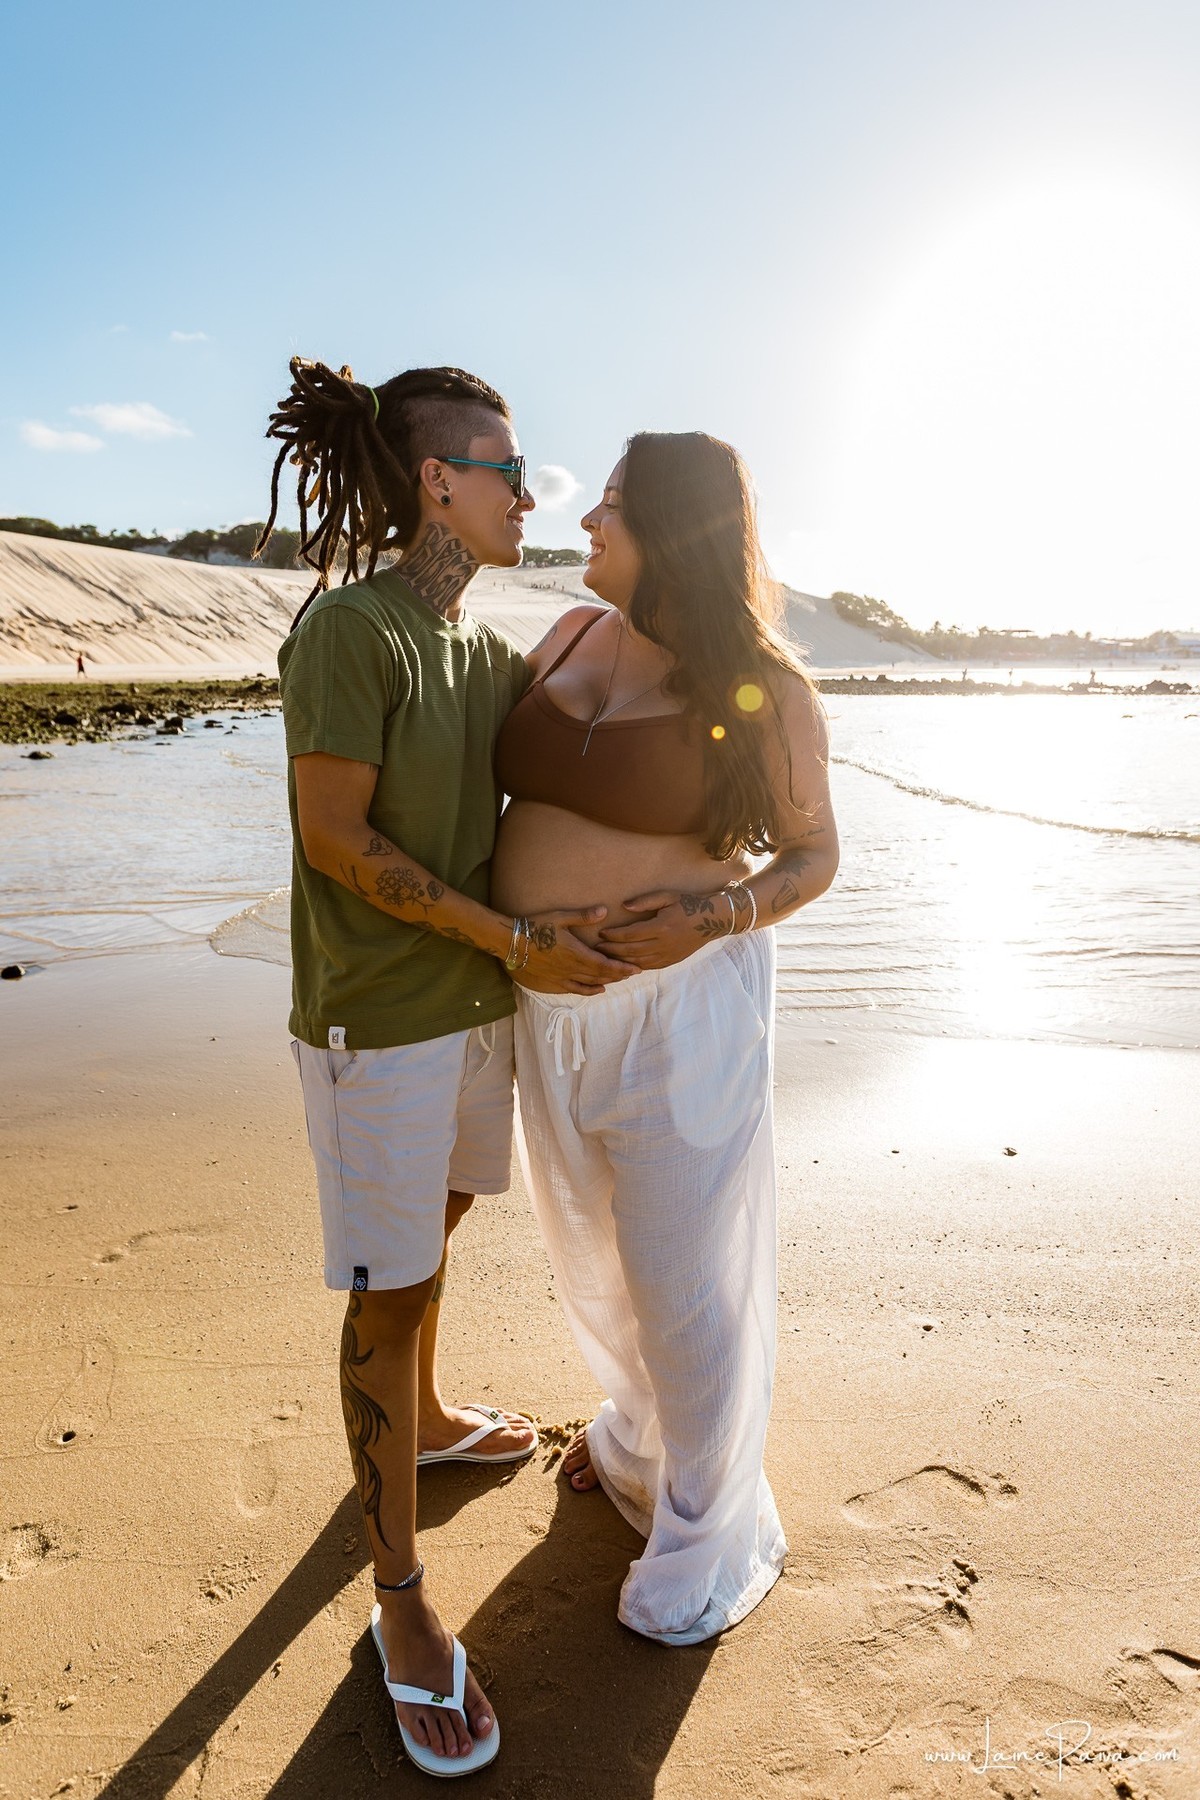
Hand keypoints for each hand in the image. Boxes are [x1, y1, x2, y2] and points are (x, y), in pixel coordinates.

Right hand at [510, 907, 640, 995]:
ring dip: (608, 982)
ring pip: (591, 983)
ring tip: (620, 979)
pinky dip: (590, 991)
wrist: (512, 942)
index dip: (622, 967)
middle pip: (601, 975)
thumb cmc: (536, 926)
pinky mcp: (554, 982)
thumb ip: (583, 916)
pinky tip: (599, 990)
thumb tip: (604, 911)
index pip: (605, 964)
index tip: (636, 968)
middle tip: (634, 972)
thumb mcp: (561, 917)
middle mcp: (572, 968)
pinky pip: (576, 989)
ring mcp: (563, 977)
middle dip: (619, 974)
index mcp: (577, 953)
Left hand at [597, 888, 734, 969]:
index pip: (630, 934)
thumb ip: (645, 901)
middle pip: (631, 951)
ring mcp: (668, 955)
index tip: (601, 934)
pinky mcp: (671, 961)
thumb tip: (624, 906)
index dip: (613, 936)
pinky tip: (625, 964)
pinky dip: (634, 966)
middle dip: (611, 951)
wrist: (712, 921)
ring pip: (638, 962)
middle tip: (596, 949)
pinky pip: (648, 966)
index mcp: (661, 927)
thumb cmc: (688, 904)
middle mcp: (663, 944)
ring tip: (606, 958)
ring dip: (620, 961)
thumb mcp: (668, 896)